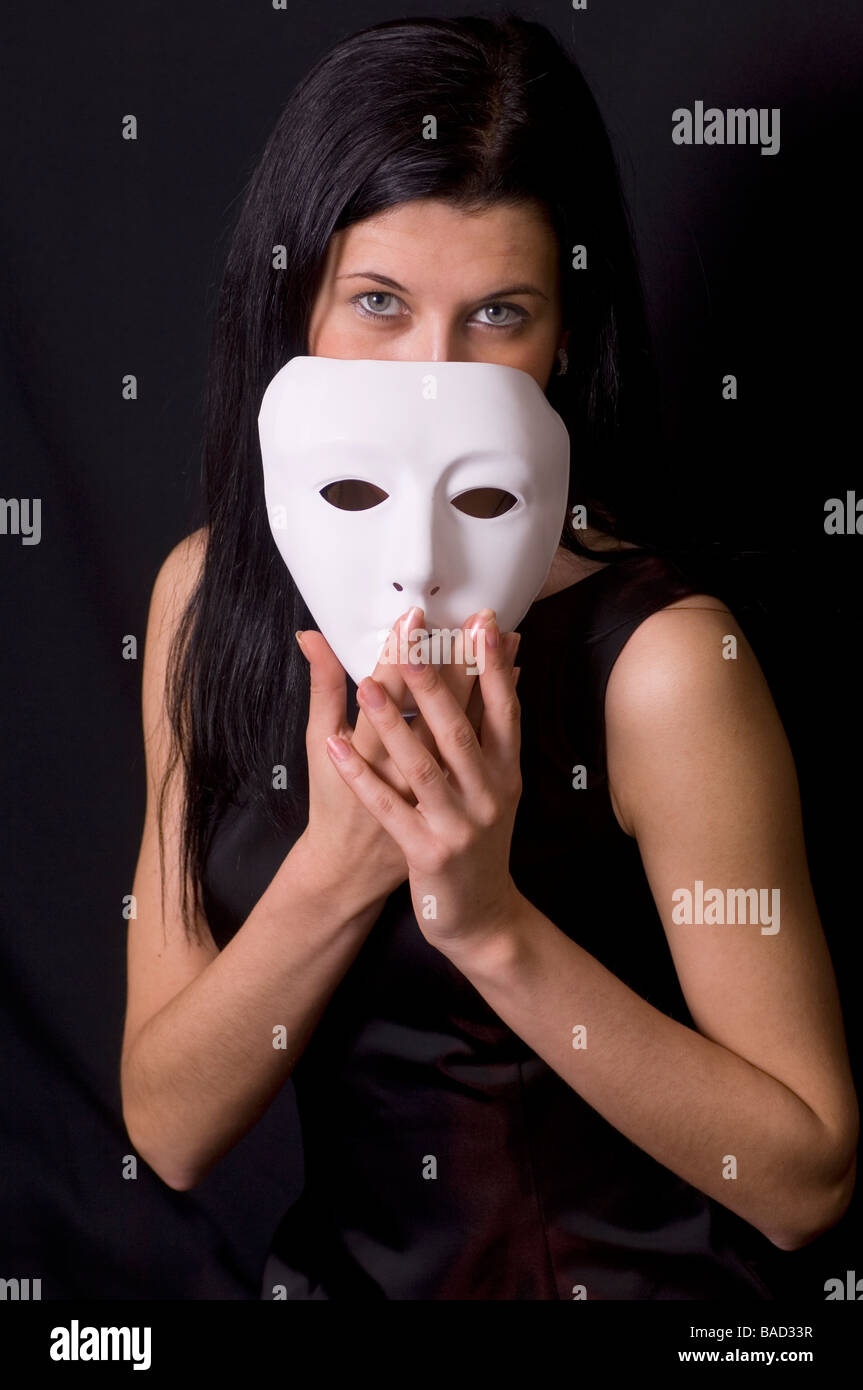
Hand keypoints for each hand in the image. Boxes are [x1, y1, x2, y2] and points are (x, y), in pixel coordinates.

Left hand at [324, 606, 523, 955]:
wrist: (483, 917)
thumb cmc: (482, 839)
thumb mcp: (498, 785)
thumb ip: (495, 727)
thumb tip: (513, 661)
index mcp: (506, 772)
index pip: (503, 710)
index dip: (494, 666)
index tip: (483, 622)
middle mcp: (489, 795)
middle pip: (460, 732)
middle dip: (436, 683)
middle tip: (414, 640)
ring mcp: (459, 826)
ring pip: (423, 768)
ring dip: (394, 724)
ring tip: (366, 686)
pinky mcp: (428, 853)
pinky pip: (389, 808)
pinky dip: (361, 777)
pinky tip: (335, 747)